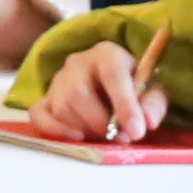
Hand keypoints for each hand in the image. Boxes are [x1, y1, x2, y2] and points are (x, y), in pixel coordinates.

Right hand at [29, 38, 169, 144]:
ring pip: (61, 108)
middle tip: (121, 138)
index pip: (112, 74)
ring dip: (85, 129)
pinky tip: (77, 138)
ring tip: (106, 136)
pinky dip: (55, 130)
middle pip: (78, 94)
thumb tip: (147, 122)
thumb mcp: (153, 91)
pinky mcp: (45, 99)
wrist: (112, 84)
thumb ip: (153, 105)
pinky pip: (39, 115)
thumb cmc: (133, 87)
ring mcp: (57, 81)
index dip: (124, 105)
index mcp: (107, 54)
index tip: (136, 131)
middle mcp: (77, 63)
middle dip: (101, 123)